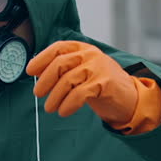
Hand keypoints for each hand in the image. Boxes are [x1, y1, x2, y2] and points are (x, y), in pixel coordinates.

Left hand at [27, 41, 160, 133]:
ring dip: (55, 96)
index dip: (41, 59)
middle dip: (45, 80)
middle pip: (60, 63)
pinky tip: (64, 112)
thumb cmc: (101, 84)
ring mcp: (98, 68)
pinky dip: (68, 104)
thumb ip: (64, 69)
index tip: (30, 71)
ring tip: (50, 108)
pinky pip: (79, 94)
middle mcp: (90, 55)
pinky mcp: (104, 83)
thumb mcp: (83, 71)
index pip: (58, 48)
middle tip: (38, 94)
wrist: (129, 97)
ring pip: (68, 80)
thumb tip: (37, 72)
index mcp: (83, 49)